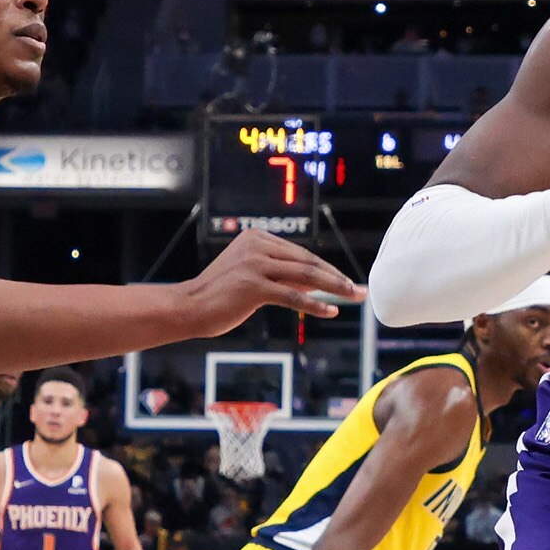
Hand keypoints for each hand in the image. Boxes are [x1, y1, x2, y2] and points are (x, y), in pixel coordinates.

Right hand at [185, 229, 363, 331]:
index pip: (300, 254)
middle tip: (359, 289)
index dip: (327, 269)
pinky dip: (314, 304)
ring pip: (305, 276)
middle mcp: (257, 246)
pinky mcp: (254, 285)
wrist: (189, 307)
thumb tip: (317, 282)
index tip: (346, 281)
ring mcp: (255, 264)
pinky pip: (292, 295)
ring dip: (334, 288)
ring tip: (353, 297)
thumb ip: (282, 275)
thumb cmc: (220, 296)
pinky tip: (331, 311)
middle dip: (338, 277)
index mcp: (256, 238)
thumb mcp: (252, 278)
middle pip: (307, 262)